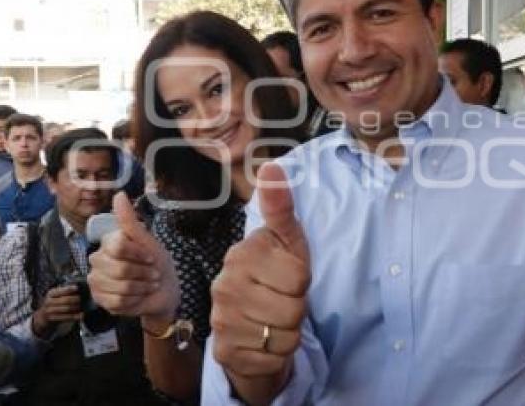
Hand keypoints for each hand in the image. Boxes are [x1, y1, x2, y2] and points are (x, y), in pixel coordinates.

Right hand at [32, 285, 81, 336]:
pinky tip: (81, 315)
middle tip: (83, 299)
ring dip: (76, 308)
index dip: (70, 289)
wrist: (42, 316)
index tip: (77, 288)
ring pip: (67, 309)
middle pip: (66, 300)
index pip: (62, 290)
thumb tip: (78, 287)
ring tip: (83, 307)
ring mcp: (49, 310)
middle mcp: (49, 301)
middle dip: (76, 299)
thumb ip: (65, 291)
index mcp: (51, 293)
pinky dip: (74, 316)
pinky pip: (66, 317)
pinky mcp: (52, 319)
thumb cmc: (53, 303)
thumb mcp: (56, 295)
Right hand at [88, 192, 180, 321]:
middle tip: (153, 274)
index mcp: (108, 243)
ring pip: (118, 285)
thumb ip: (130, 220)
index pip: (117, 246)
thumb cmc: (156, 262)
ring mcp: (96, 281)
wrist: (163, 290)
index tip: (151, 257)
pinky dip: (135, 299)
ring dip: (141, 287)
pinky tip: (139, 296)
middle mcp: (98, 260)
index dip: (138, 253)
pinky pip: (117, 301)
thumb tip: (119, 194)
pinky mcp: (100, 299)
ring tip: (148, 284)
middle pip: (118, 268)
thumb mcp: (147, 240)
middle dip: (143, 272)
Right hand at [211, 163, 310, 385]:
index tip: (289, 278)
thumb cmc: (276, 280)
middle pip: (294, 307)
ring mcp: (221, 320)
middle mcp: (224, 285)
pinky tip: (264, 343)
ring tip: (274, 322)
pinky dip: (277, 356)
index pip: (300, 275)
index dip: (303, 281)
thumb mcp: (287, 243)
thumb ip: (281, 209)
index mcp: (241, 254)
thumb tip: (273, 165)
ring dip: (289, 334)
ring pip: (285, 335)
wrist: (251, 330)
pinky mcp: (225, 352)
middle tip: (282, 302)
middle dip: (297, 309)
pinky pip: (273, 359)